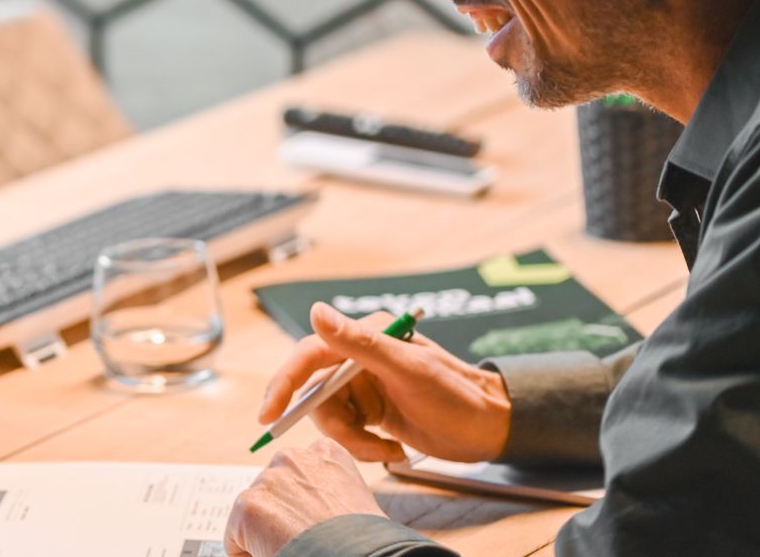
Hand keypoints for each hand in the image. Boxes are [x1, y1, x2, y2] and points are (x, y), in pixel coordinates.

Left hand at [226, 439, 381, 555]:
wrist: (358, 556)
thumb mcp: (358, 505)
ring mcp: (268, 480)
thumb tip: (314, 517)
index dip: (306, 509)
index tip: (318, 528)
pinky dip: (247, 554)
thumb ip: (330, 498)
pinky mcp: (247, 506)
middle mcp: (293, 457)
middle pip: (274, 492)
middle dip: (282, 518)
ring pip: (256, 516)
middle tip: (303, 542)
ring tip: (294, 550)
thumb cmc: (368, 541)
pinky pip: (235, 538)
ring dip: (266, 536)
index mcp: (327, 453)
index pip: (303, 476)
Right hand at [259, 303, 510, 463]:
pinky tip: (392, 448)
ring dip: (353, 440)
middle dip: (333, 423)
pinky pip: (347, 431)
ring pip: (330, 416)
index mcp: (365, 336)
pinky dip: (363, 446)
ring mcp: (364, 385)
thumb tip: (315, 311)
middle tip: (358, 442)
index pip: (309, 355)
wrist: (490, 428)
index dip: (284, 383)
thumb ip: (360, 342)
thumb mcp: (408, 368)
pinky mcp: (371, 410)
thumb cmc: (456, 393)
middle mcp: (358, 357)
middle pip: (316, 392)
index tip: (269, 414)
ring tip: (386, 448)